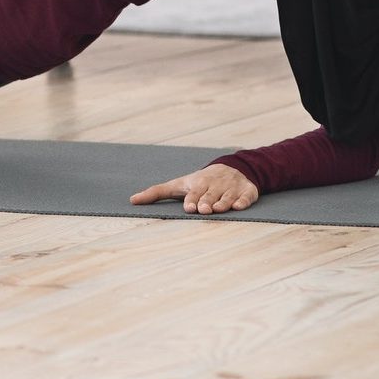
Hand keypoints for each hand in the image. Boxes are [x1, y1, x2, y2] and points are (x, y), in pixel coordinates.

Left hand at [129, 163, 258, 213]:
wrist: (233, 168)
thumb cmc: (200, 181)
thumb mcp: (179, 184)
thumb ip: (156, 192)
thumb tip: (131, 200)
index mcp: (198, 183)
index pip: (194, 192)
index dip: (192, 199)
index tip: (189, 207)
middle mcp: (215, 185)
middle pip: (209, 196)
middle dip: (206, 202)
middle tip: (203, 210)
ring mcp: (231, 188)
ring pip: (226, 197)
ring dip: (222, 203)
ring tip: (218, 210)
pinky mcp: (247, 191)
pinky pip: (245, 197)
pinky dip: (242, 201)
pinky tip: (238, 206)